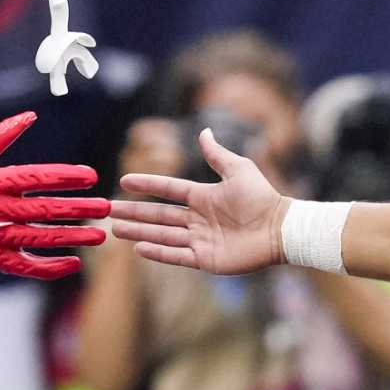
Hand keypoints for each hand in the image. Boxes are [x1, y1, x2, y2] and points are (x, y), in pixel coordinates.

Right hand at [0, 111, 107, 279]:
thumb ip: (1, 135)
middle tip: (106, 207)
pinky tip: (74, 263)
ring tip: (99, 235)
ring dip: (74, 237)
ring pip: (43, 238)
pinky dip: (52, 267)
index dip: (66, 177)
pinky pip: (27, 267)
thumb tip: (30, 115)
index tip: (91, 176)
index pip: (37, 178)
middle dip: (80, 208)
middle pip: (47, 209)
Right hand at [109, 128, 289, 273]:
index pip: (169, 190)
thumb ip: (217, 155)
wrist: (281, 229)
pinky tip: (139, 248)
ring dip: (140, 232)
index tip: (125, 181)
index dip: (148, 185)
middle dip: (134, 213)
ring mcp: (201, 240)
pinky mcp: (206, 259)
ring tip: (117, 230)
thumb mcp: (238, 170)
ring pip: (163, 235)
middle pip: (160, 215)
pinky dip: (159, 252)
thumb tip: (204, 130)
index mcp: (204, 197)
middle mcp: (199, 219)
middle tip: (109, 211)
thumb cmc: (263, 198)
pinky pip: (177, 255)